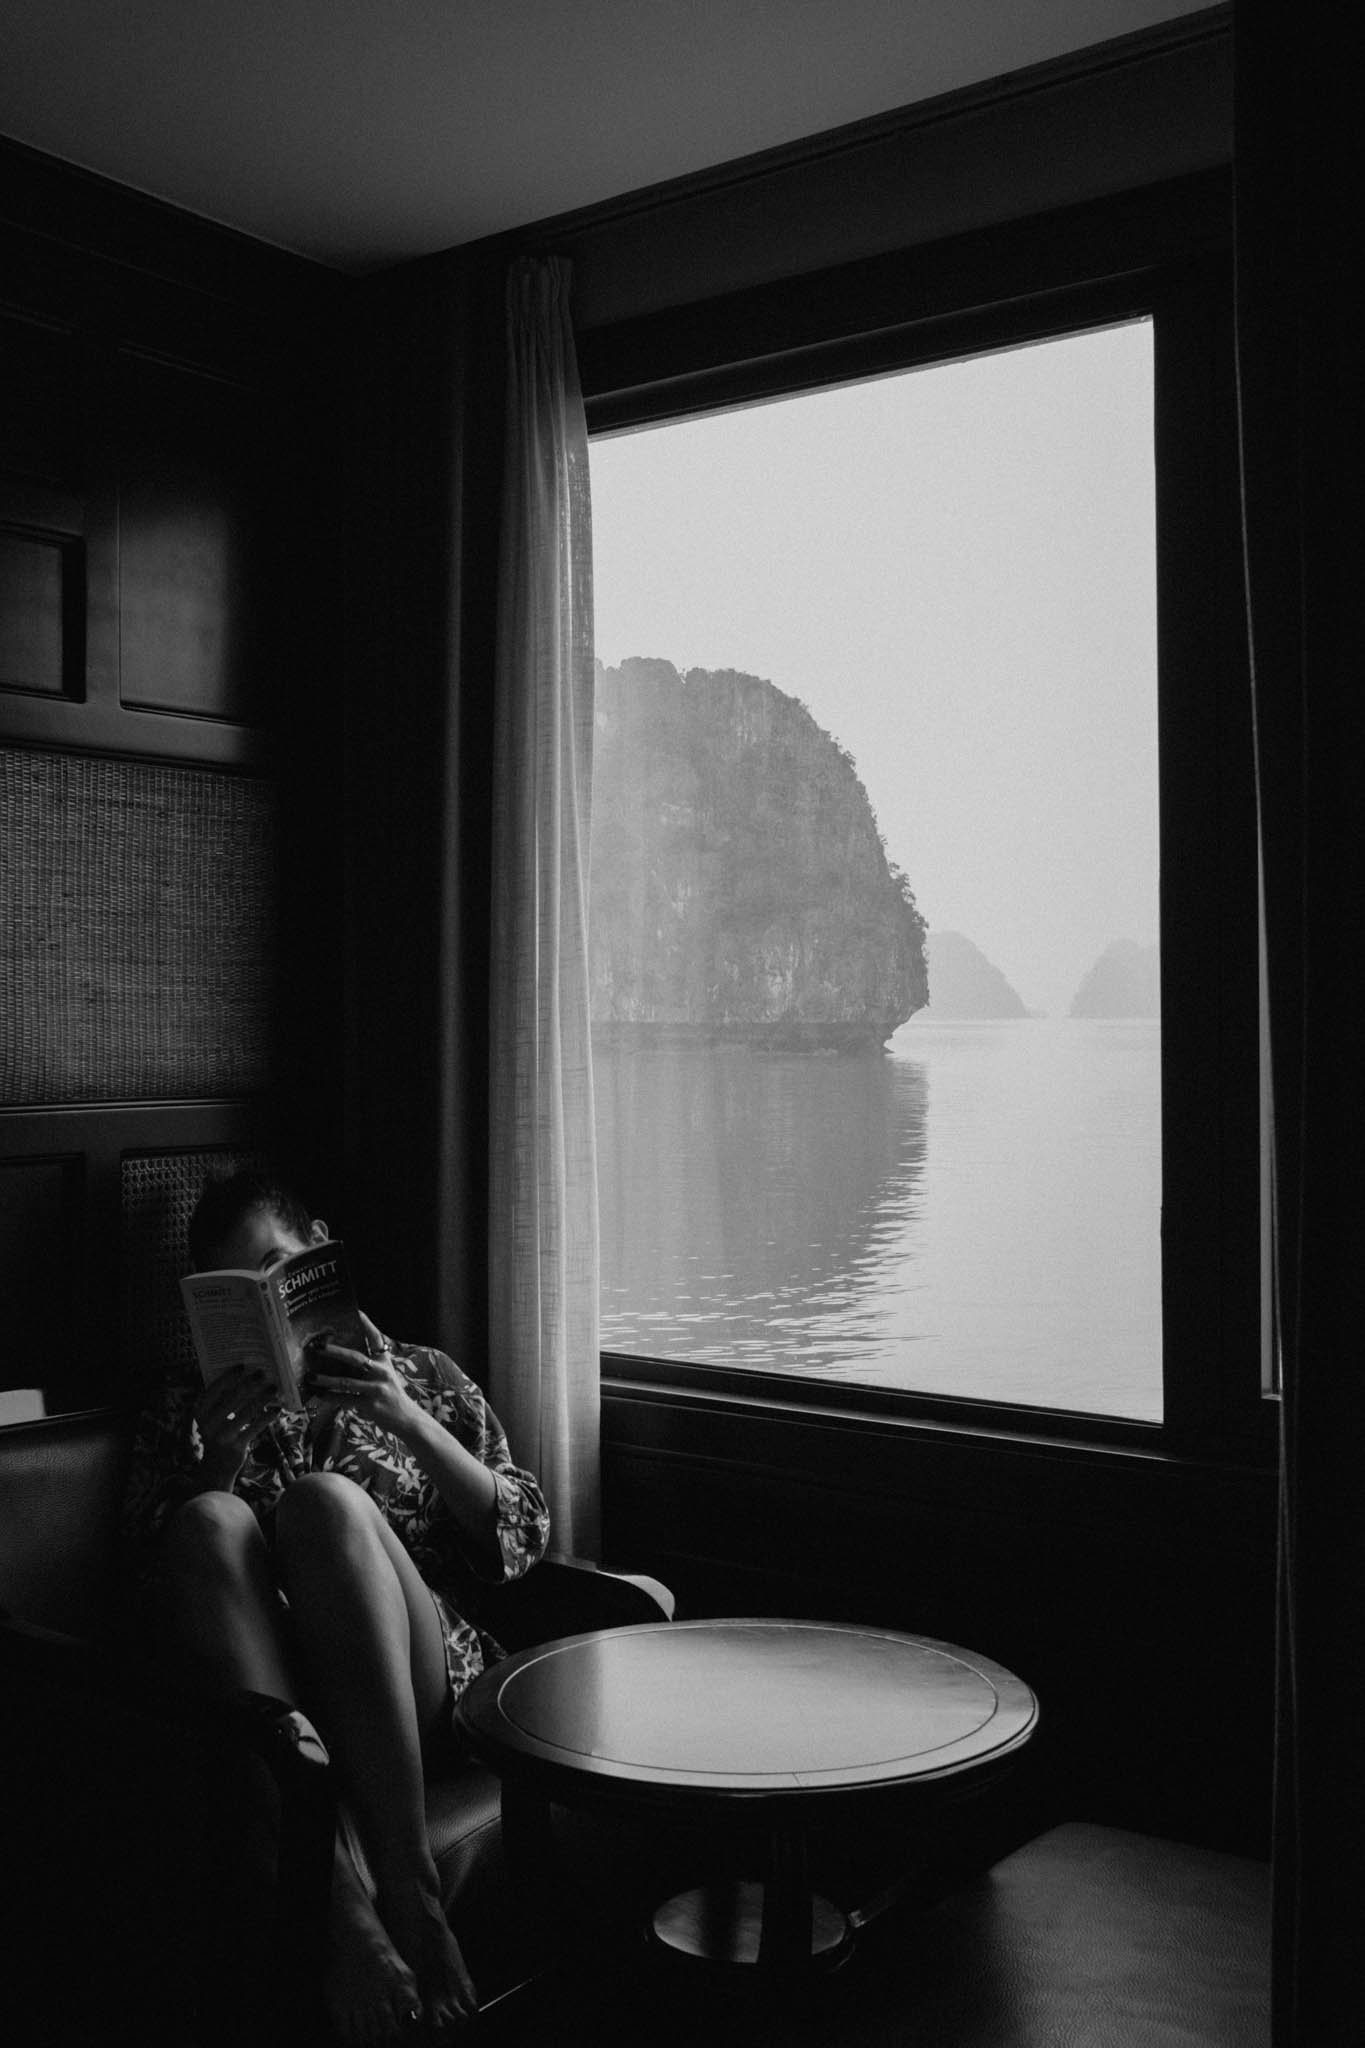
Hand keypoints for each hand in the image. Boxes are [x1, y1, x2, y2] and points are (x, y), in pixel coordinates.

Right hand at [195, 1361, 282, 1486]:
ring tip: (273, 1388)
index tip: (242, 1366)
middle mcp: (208, 1423)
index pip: (214, 1389)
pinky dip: (267, 1417)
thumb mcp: (214, 1417)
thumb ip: (224, 1400)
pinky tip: (276, 1409)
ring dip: (262, 1397)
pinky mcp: (235, 1446)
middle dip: (249, 1383)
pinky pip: (254, 1427)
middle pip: (233, 1398)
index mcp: (200, 1412)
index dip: (229, 1376)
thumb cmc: (219, 1432)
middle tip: (262, 1373)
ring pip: (246, 1411)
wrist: (216, 1466)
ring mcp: (221, 1436)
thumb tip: (247, 1377)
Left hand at [301, 1312, 418, 1439]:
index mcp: (385, 1361)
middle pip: (355, 1358)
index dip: (366, 1324)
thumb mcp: (384, 1375)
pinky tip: (318, 1395)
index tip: (356, 1311)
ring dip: (325, 1380)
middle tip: (316, 1347)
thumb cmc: (389, 1394)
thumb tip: (339, 1356)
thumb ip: (368, 1365)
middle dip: (333, 1352)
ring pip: (345, 1381)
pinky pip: (345, 1400)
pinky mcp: (370, 1405)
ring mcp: (376, 1389)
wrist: (406, 1418)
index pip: (376, 1338)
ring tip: (310, 1377)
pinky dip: (330, 1398)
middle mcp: (382, 1372)